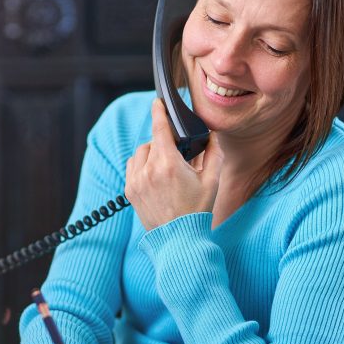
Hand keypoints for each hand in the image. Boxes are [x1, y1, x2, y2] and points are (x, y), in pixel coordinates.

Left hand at [125, 99, 223, 229]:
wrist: (179, 240)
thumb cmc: (196, 212)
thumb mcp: (212, 181)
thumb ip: (214, 153)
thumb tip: (211, 136)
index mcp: (169, 164)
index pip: (160, 128)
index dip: (159, 111)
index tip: (158, 102)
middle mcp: (149, 170)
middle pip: (153, 141)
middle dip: (165, 143)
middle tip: (178, 156)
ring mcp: (136, 181)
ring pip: (140, 153)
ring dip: (152, 153)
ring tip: (166, 167)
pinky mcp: (130, 191)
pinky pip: (132, 167)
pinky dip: (142, 165)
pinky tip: (154, 175)